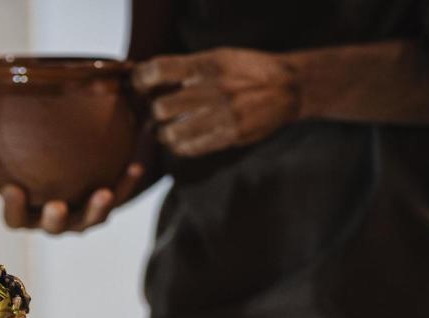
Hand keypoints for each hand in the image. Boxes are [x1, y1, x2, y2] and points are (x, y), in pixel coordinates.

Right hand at [0, 162, 146, 233]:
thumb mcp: (10, 148)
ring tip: (104, 193)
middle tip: (57, 206)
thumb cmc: (30, 156)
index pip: (15, 219)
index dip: (12, 208)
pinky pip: (119, 197)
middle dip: (55, 219)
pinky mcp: (105, 206)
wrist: (70, 161)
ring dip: (97, 209)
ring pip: (89, 220)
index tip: (12, 187)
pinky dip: (126, 184)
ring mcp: (81, 216)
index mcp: (28, 211)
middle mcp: (54, 218)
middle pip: (52, 227)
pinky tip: (135, 166)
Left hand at [133, 48, 299, 156]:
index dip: (141, 80)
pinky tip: (182, 140)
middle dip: (152, 114)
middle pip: (160, 108)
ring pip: (171, 133)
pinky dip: (179, 146)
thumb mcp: (217, 58)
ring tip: (167, 130)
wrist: (288, 88)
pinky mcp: (230, 135)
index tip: (140, 86)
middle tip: (156, 114)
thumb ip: (185, 68)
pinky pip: (190, 148)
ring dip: (163, 134)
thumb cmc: (245, 71)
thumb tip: (146, 80)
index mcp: (206, 65)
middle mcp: (213, 89)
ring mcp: (222, 114)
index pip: (159, 70)